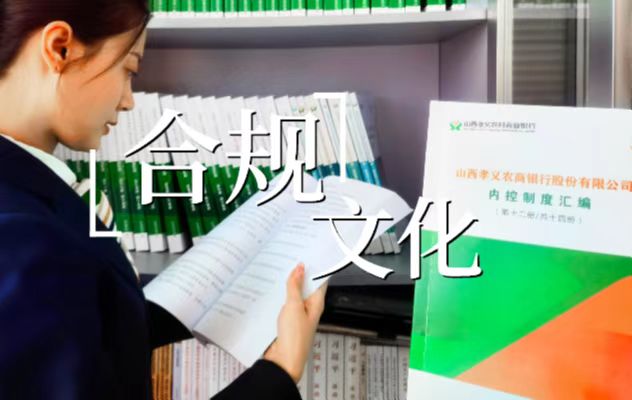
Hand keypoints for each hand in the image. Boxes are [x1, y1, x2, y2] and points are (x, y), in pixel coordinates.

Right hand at [263, 263, 326, 382]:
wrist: (283, 361)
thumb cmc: (295, 338)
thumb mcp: (294, 306)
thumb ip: (295, 286)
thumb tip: (300, 268)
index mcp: (316, 303)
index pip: (319, 280)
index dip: (314, 267)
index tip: (307, 254)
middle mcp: (309, 308)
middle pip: (305, 286)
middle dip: (297, 274)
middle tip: (288, 259)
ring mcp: (298, 315)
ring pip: (293, 295)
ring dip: (286, 286)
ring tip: (277, 271)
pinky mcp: (287, 321)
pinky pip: (284, 305)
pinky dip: (279, 297)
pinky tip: (271, 291)